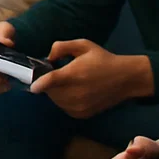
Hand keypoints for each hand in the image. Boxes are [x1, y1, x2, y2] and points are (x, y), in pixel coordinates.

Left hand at [30, 39, 152, 117]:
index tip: (33, 86)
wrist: (125, 78)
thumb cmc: (103, 59)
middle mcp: (76, 92)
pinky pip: (64, 107)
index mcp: (75, 74)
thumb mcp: (83, 45)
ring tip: (68, 82)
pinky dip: (64, 100)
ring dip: (56, 92)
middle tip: (58, 74)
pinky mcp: (82, 114)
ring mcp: (80, 106)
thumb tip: (48, 57)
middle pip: (51, 91)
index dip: (39, 83)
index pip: (51, 81)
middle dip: (49, 83)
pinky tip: (74, 91)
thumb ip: (62, 46)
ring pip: (56, 101)